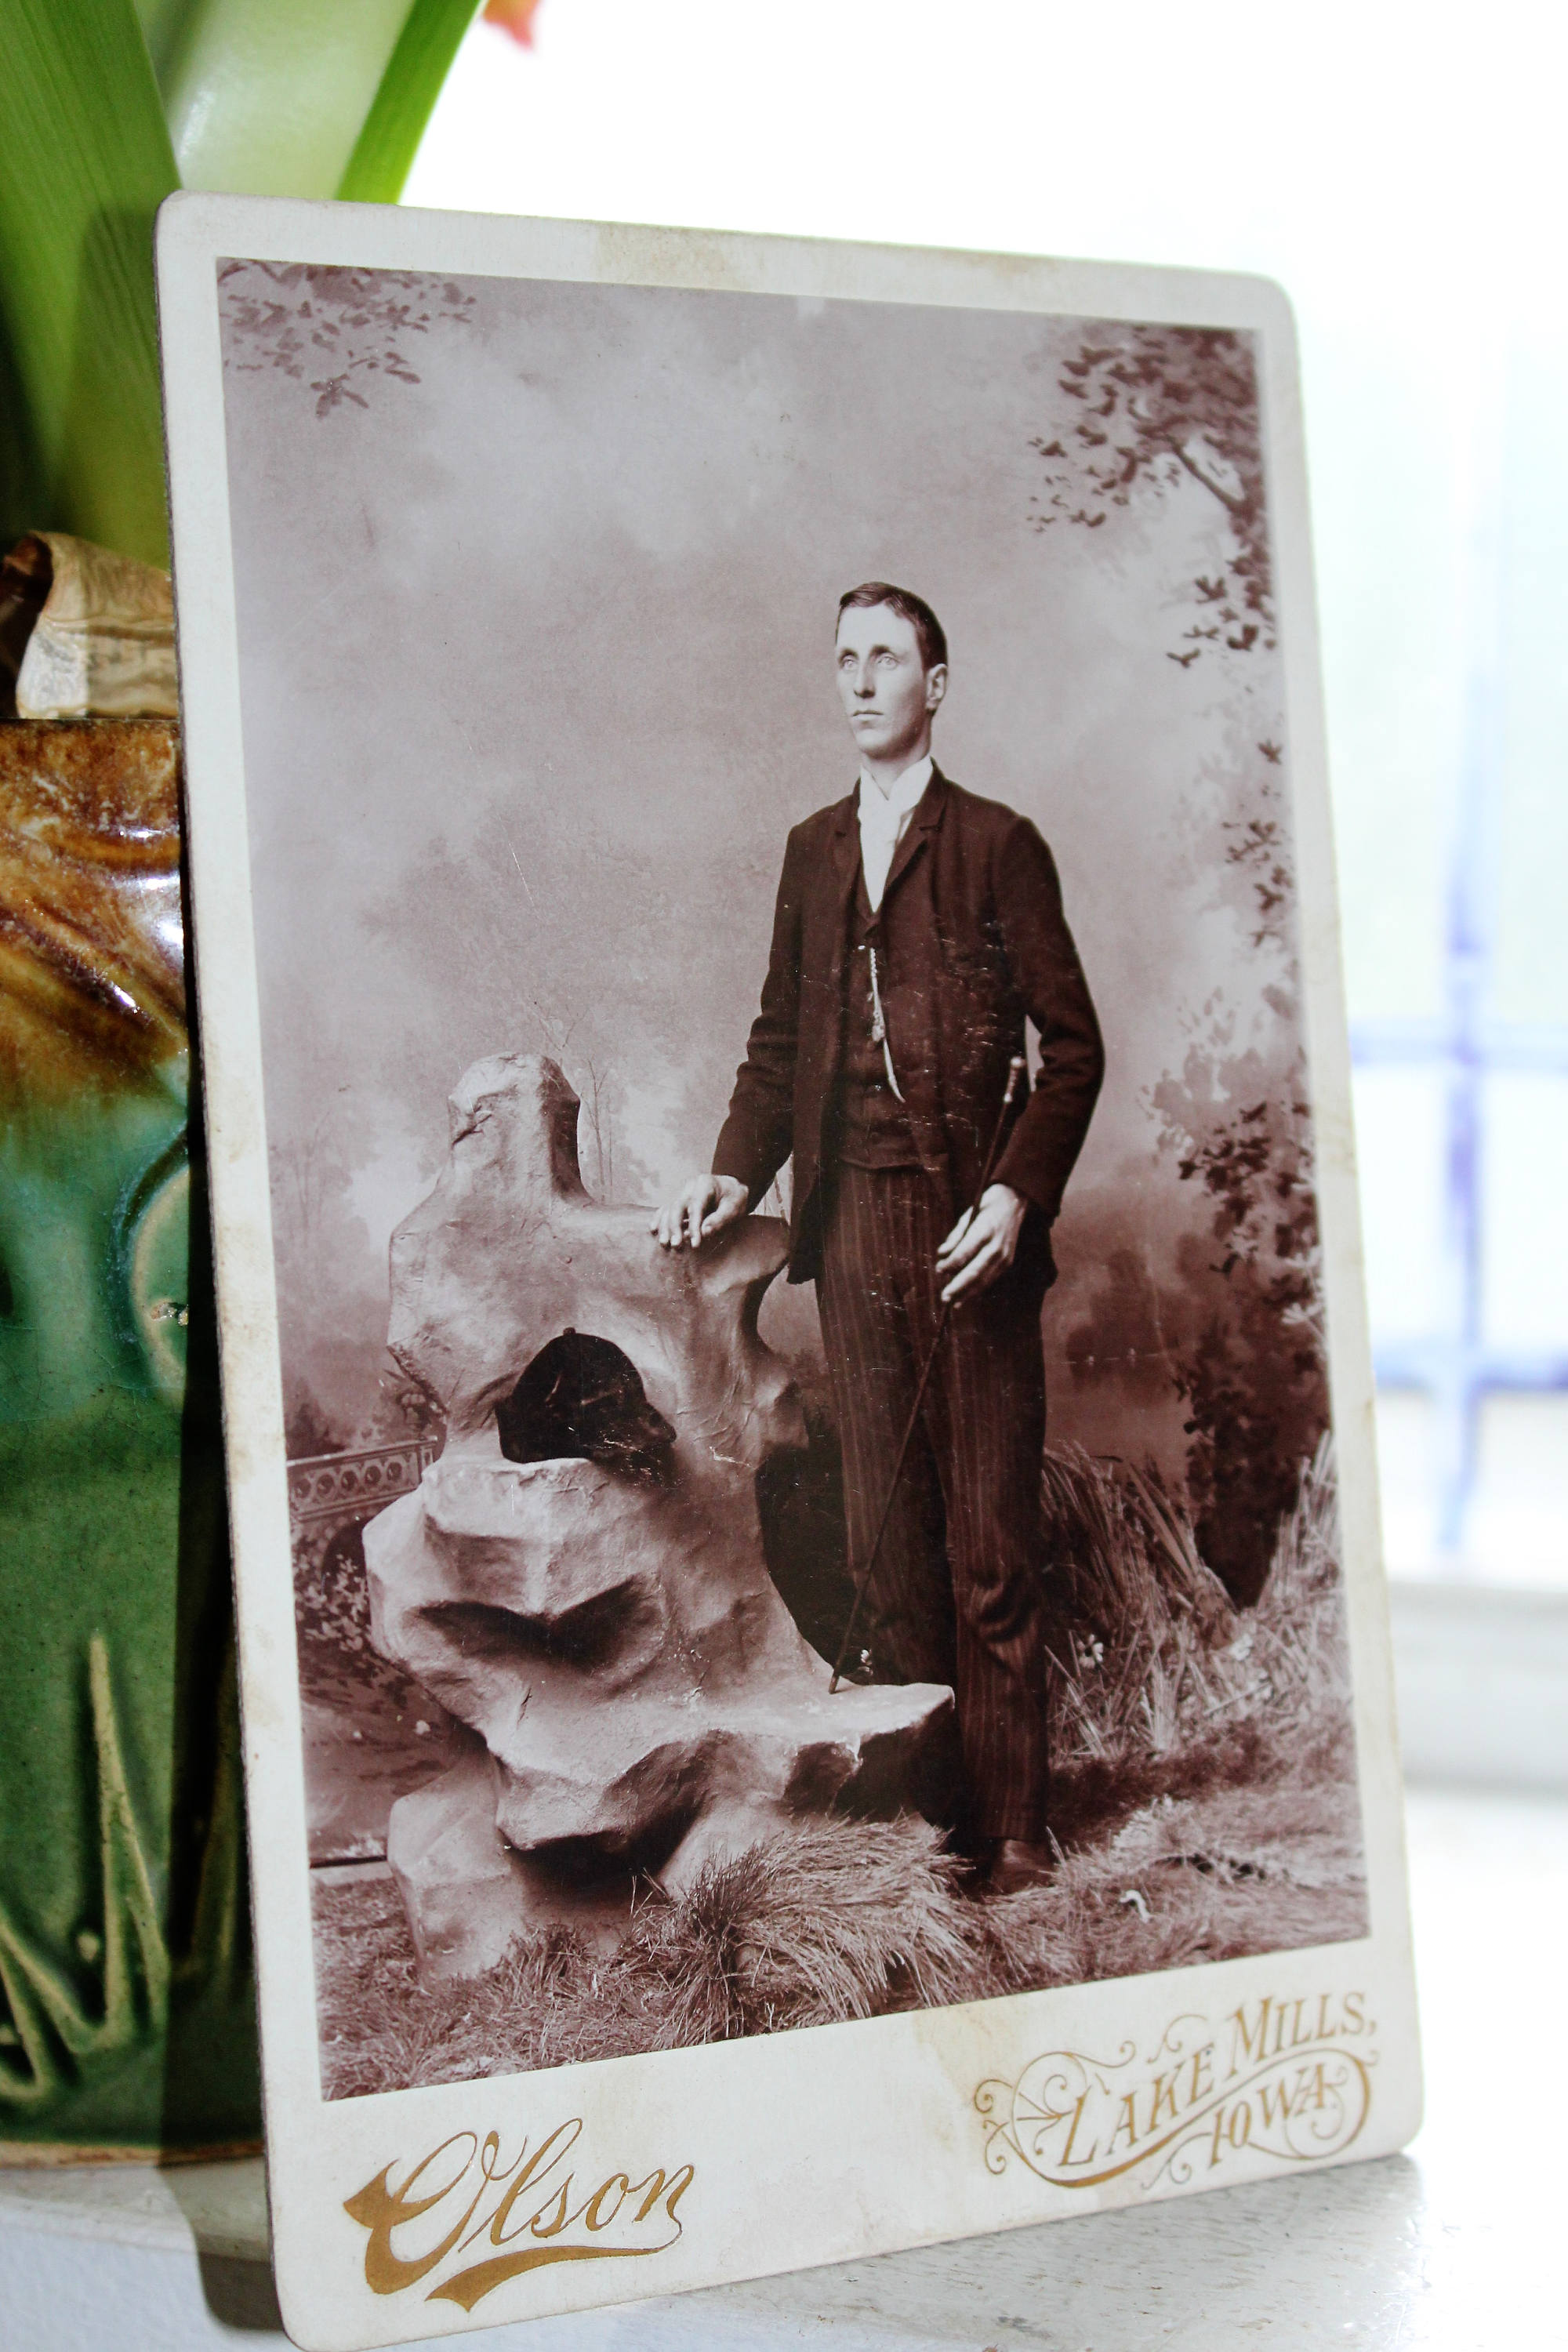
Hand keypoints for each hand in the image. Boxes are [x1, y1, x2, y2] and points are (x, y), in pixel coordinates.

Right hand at [652, 1172, 748, 1250]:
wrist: (732, 1189)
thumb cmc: (734, 1199)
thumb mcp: (734, 1208)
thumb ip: (720, 1220)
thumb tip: (704, 1232)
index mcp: (706, 1184)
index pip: (696, 1206)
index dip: (694, 1226)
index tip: (695, 1244)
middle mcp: (691, 1186)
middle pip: (677, 1206)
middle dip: (674, 1226)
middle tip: (675, 1245)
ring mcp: (683, 1192)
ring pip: (669, 1208)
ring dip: (665, 1226)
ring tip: (664, 1243)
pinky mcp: (680, 1199)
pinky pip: (666, 1208)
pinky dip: (659, 1219)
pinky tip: (654, 1229)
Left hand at [935, 1183, 1026, 1303]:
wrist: (1014, 1203)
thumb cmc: (985, 1207)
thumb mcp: (967, 1215)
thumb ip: (955, 1236)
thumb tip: (941, 1254)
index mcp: (984, 1230)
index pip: (964, 1252)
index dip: (950, 1264)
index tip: (939, 1269)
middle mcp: (996, 1245)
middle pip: (975, 1271)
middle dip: (959, 1286)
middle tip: (945, 1297)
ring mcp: (1004, 1255)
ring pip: (984, 1279)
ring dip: (968, 1293)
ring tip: (954, 1303)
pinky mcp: (1008, 1261)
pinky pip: (991, 1278)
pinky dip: (979, 1289)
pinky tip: (968, 1297)